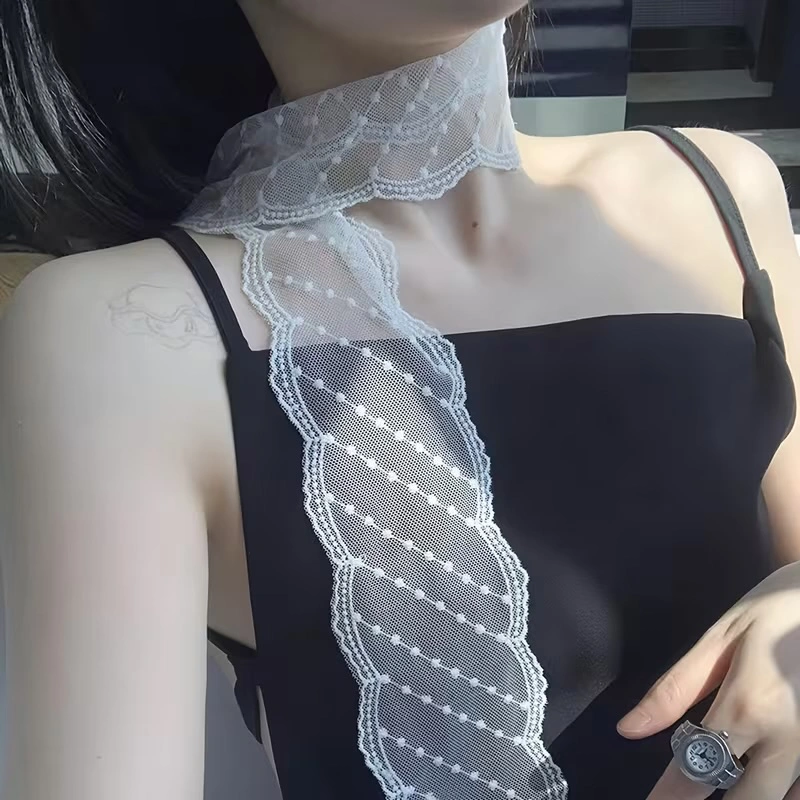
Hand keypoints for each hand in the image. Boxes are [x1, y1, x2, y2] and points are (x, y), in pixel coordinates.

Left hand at [617, 563, 799, 798]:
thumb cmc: (779, 607)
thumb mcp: (721, 636)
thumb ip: (676, 688)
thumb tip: (629, 728)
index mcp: (747, 708)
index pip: (695, 769)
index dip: (669, 796)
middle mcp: (787, 741)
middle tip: (680, 799)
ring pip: (783, 799)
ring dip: (748, 796)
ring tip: (722, 786)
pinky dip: (786, 790)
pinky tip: (762, 779)